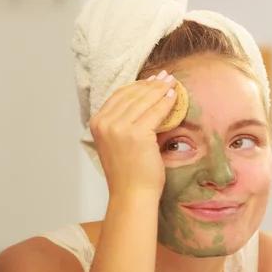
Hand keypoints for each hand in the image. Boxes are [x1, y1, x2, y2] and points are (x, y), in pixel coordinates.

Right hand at [90, 70, 175, 196]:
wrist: (131, 194)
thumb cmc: (128, 172)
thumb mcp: (118, 141)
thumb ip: (123, 121)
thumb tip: (145, 99)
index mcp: (97, 123)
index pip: (119, 96)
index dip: (137, 85)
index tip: (152, 79)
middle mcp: (104, 123)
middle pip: (132, 95)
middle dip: (151, 84)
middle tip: (166, 76)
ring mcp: (119, 128)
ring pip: (144, 101)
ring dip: (160, 89)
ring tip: (172, 82)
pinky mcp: (136, 134)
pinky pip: (156, 112)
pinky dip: (166, 102)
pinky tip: (174, 96)